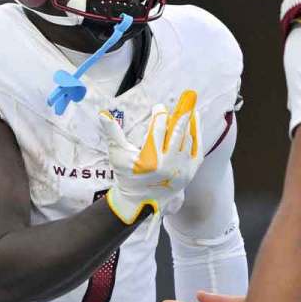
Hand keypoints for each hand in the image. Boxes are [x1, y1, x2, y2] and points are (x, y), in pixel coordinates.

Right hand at [99, 90, 202, 224]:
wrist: (140, 201)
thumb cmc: (126, 175)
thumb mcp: (117, 154)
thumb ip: (113, 132)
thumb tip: (103, 114)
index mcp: (149, 160)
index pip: (157, 129)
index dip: (159, 114)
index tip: (158, 107)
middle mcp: (167, 165)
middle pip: (176, 132)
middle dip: (179, 114)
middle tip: (183, 100)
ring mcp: (181, 169)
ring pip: (187, 139)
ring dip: (187, 122)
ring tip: (186, 108)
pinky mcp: (190, 172)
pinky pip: (198, 148)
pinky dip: (197, 132)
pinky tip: (196, 118)